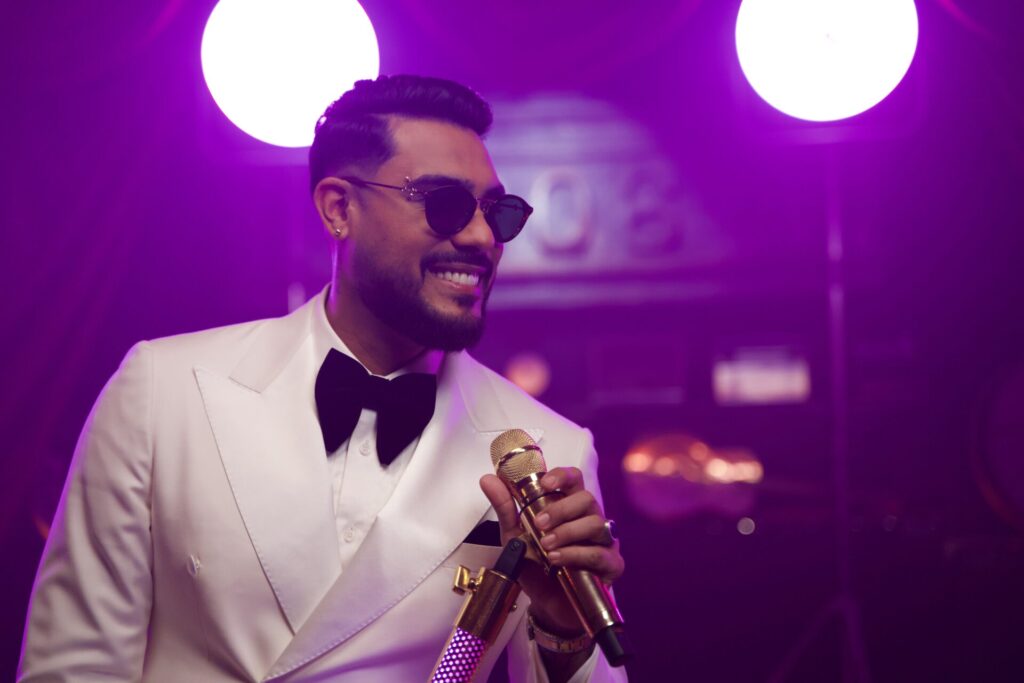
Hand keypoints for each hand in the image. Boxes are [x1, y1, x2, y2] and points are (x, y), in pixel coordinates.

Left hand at [479, 466, 623, 634]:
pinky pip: (600, 553)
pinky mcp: (612, 564)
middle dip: (560, 509)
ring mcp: (604, 541)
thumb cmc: (536, 565)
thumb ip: (505, 508)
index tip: (544, 484)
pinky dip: (576, 555)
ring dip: (567, 532)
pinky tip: (557, 560)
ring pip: (595, 523)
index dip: (562, 476)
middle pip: (586, 499)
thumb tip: (488, 480)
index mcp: (569, 506)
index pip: (574, 479)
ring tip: (545, 546)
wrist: (546, 605)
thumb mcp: (514, 536)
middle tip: (538, 523)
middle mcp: (589, 518)